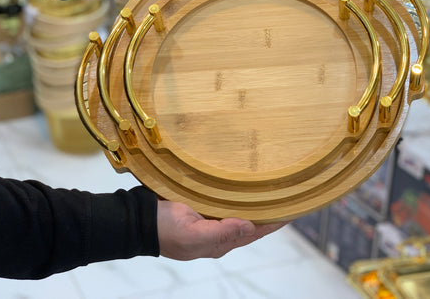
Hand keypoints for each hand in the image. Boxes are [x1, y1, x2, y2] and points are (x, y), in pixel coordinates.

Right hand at [157, 200, 287, 259]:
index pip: (254, 232)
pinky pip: (225, 202)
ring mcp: (209, 219)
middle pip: (250, 223)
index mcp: (218, 242)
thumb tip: (249, 226)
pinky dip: (238, 196)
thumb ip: (221, 233)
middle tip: (286, 197)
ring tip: (272, 191)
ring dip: (255, 203)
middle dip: (268, 213)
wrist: (137, 220)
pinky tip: (245, 187)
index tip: (292, 212)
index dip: (273, 223)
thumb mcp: (192, 236)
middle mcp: (217, 232)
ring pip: (239, 211)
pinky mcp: (200, 206)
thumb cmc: (163, 230)